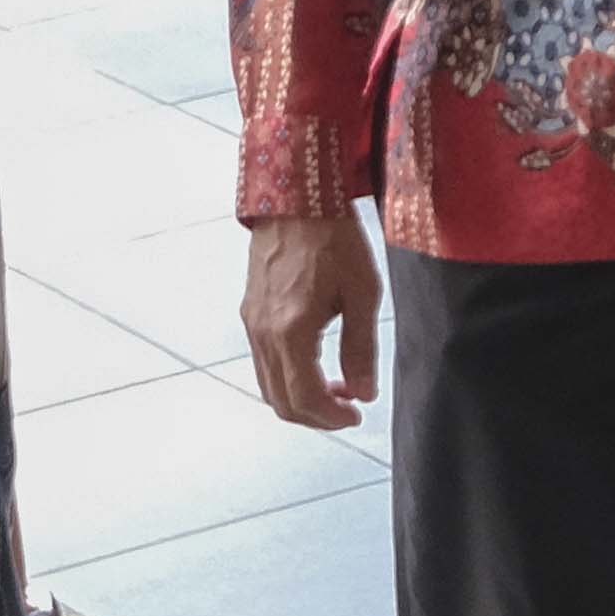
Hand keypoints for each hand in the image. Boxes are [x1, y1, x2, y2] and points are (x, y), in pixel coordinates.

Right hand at [241, 214, 380, 429]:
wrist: (296, 197)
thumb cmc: (334, 238)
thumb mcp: (363, 293)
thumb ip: (361, 349)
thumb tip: (364, 393)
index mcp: (291, 330)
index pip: (304, 399)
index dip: (332, 419)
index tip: (357, 415)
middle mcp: (263, 332)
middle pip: (280, 401)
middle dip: (316, 416)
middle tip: (348, 407)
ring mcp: (252, 322)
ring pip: (268, 385)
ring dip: (300, 397)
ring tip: (336, 385)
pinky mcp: (250, 311)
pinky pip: (263, 362)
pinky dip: (287, 376)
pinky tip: (316, 361)